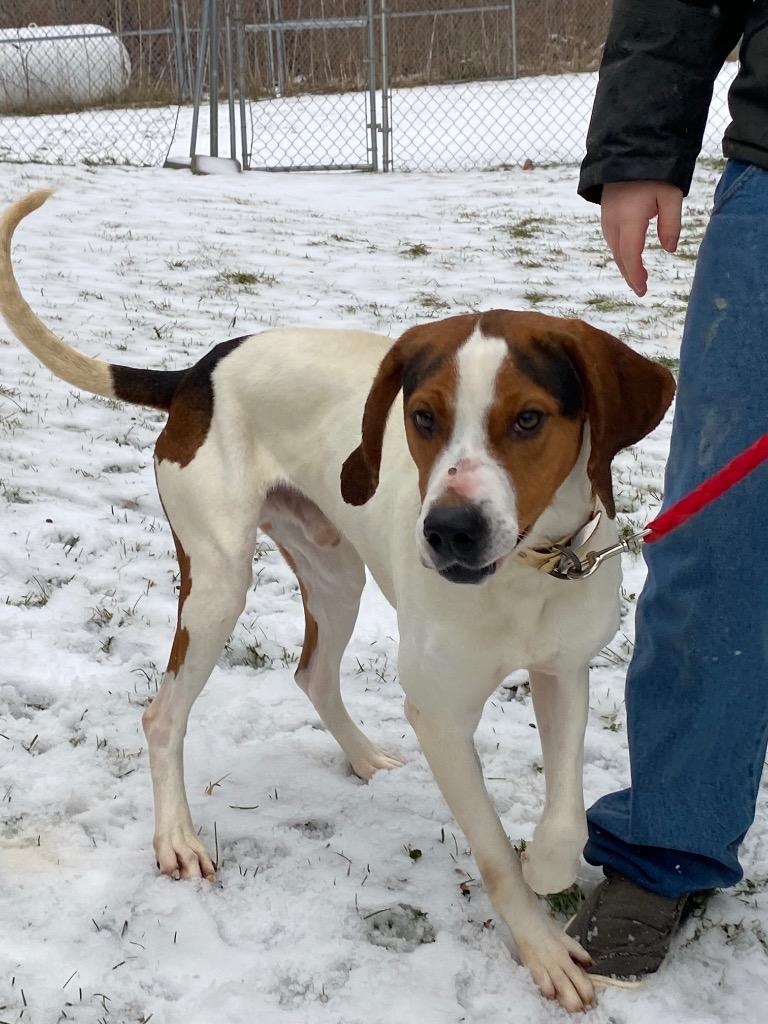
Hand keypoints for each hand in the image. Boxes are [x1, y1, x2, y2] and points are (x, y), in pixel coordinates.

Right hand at [601, 181, 683, 296]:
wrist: (629, 152)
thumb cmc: (654, 173)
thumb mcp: (671, 195)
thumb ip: (671, 223)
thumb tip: (669, 250)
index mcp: (629, 218)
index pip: (630, 255)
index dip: (636, 275)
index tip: (643, 289)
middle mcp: (613, 222)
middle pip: (620, 256)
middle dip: (630, 275)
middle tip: (642, 289)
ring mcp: (606, 219)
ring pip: (614, 250)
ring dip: (625, 265)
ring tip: (638, 276)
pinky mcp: (605, 215)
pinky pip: (612, 241)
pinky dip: (621, 253)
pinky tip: (630, 256)